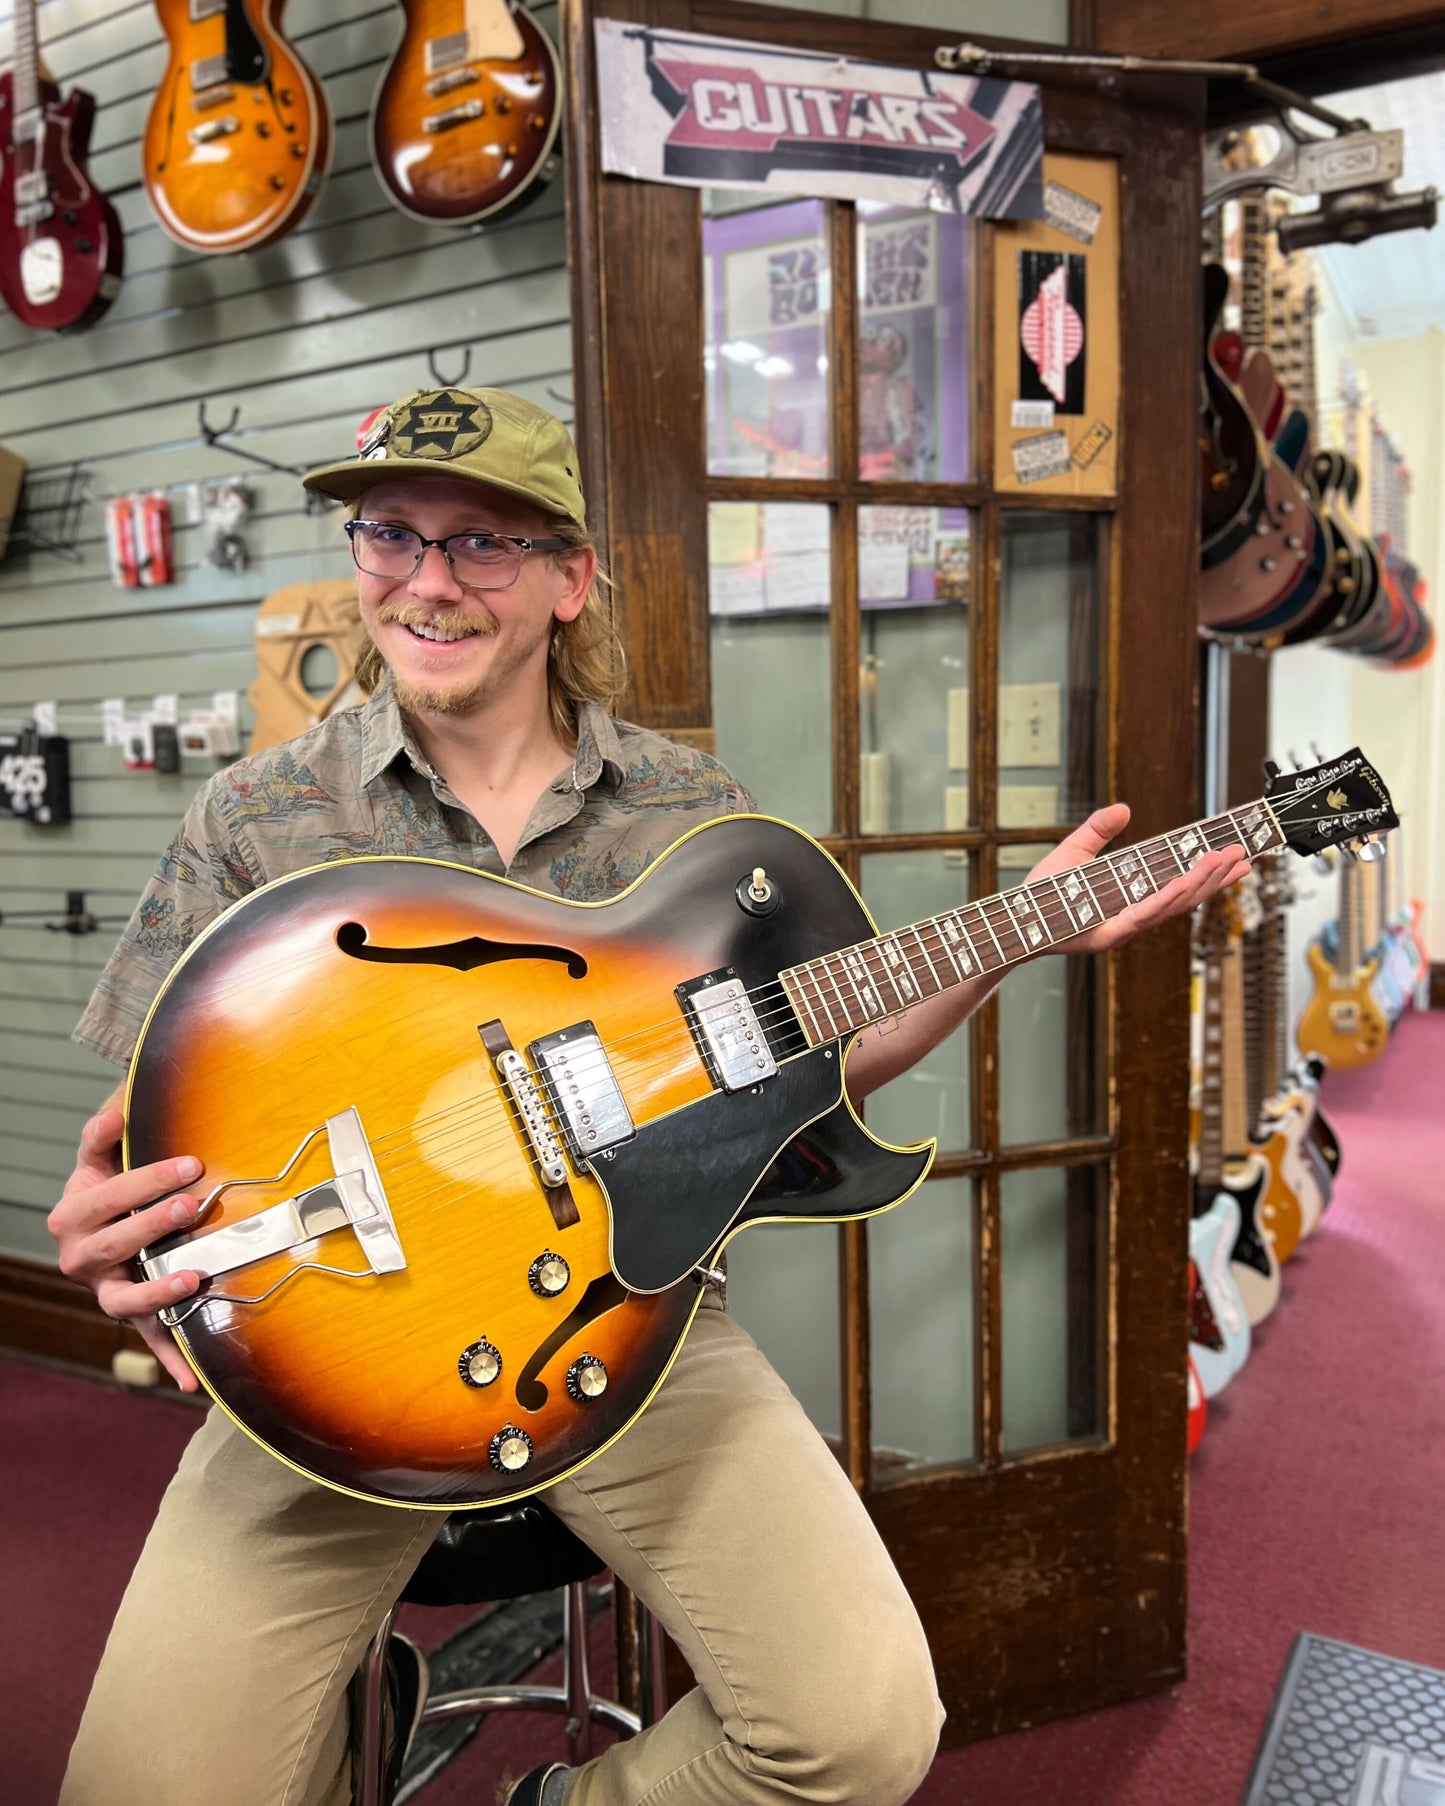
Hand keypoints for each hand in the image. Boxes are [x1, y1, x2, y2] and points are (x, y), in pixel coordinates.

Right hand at [47, 1103, 203, 1391]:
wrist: (107, 1225)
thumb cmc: (112, 1185)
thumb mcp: (101, 1155)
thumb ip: (105, 1130)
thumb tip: (119, 1107)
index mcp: (75, 1213)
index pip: (105, 1195)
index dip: (144, 1180)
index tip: (189, 1164)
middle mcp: (82, 1257)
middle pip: (114, 1242)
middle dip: (152, 1223)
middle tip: (190, 1204)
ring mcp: (105, 1290)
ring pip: (122, 1299)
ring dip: (155, 1292)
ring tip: (190, 1277)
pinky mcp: (132, 1316)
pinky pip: (150, 1340)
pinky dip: (169, 1360)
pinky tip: (190, 1377)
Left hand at [1027, 803, 1249, 957]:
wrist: (1014, 918)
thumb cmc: (1043, 891)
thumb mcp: (1075, 850)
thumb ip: (1099, 829)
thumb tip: (1123, 808)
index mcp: (1133, 897)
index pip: (1181, 885)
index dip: (1211, 874)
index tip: (1238, 858)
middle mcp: (1135, 915)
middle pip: (1186, 897)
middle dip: (1216, 876)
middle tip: (1243, 855)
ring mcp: (1125, 927)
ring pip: (1173, 906)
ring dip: (1201, 884)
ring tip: (1225, 862)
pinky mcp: (1109, 936)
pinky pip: (1144, 916)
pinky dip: (1166, 900)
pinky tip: (1186, 883)